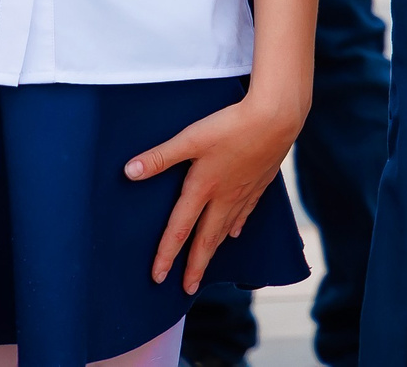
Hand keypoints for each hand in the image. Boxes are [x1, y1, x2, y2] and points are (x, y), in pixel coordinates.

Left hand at [126, 92, 306, 292]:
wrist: (277, 117)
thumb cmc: (232, 125)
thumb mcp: (191, 138)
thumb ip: (160, 156)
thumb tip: (129, 171)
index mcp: (203, 188)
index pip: (180, 229)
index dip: (167, 254)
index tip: (158, 277)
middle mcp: (224, 197)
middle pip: (206, 239)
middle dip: (195, 266)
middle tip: (188, 289)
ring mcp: (245, 191)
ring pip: (226, 228)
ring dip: (214, 249)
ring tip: (207, 265)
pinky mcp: (260, 182)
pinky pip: (246, 212)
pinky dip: (237, 225)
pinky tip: (236, 232)